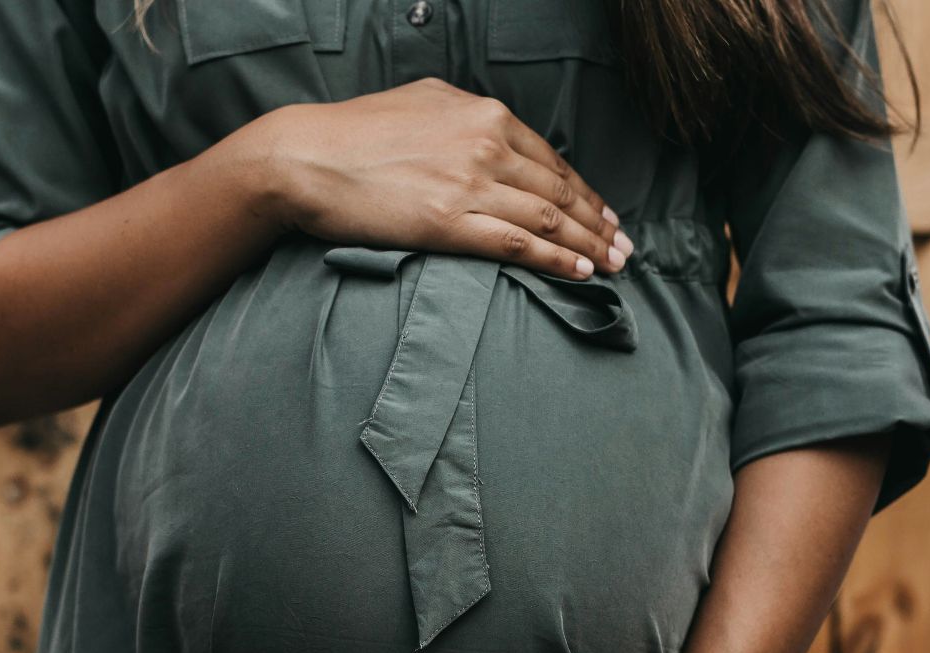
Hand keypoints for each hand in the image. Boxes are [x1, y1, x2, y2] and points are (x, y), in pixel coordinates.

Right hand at [250, 77, 631, 279]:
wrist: (305, 158)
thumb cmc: (353, 135)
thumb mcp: (420, 103)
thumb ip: (463, 116)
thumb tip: (488, 128)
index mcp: (482, 114)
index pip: (551, 158)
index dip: (584, 191)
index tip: (604, 214)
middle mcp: (485, 144)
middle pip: (559, 189)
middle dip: (598, 222)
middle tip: (624, 247)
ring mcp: (470, 183)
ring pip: (547, 218)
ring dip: (587, 244)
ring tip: (612, 265)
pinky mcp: (449, 221)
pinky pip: (518, 243)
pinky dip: (556, 259)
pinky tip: (579, 272)